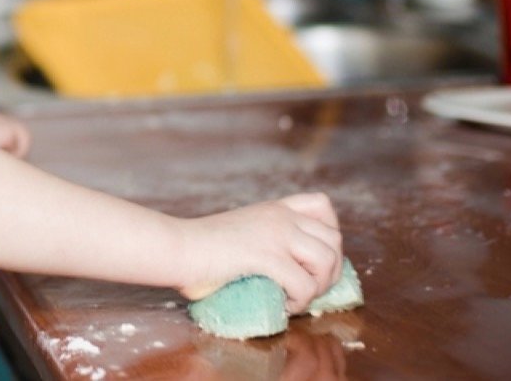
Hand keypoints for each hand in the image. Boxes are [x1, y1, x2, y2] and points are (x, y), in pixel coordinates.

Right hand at [172, 192, 342, 313]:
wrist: (176, 249)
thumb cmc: (198, 249)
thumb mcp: (241, 233)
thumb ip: (263, 241)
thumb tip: (281, 274)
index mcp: (274, 209)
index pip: (322, 205)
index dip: (329, 234)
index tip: (314, 257)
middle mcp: (280, 217)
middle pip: (334, 238)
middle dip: (330, 270)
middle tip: (309, 288)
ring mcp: (275, 234)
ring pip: (327, 260)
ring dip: (318, 287)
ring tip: (297, 298)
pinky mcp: (267, 256)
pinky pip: (305, 285)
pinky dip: (299, 303)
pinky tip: (282, 305)